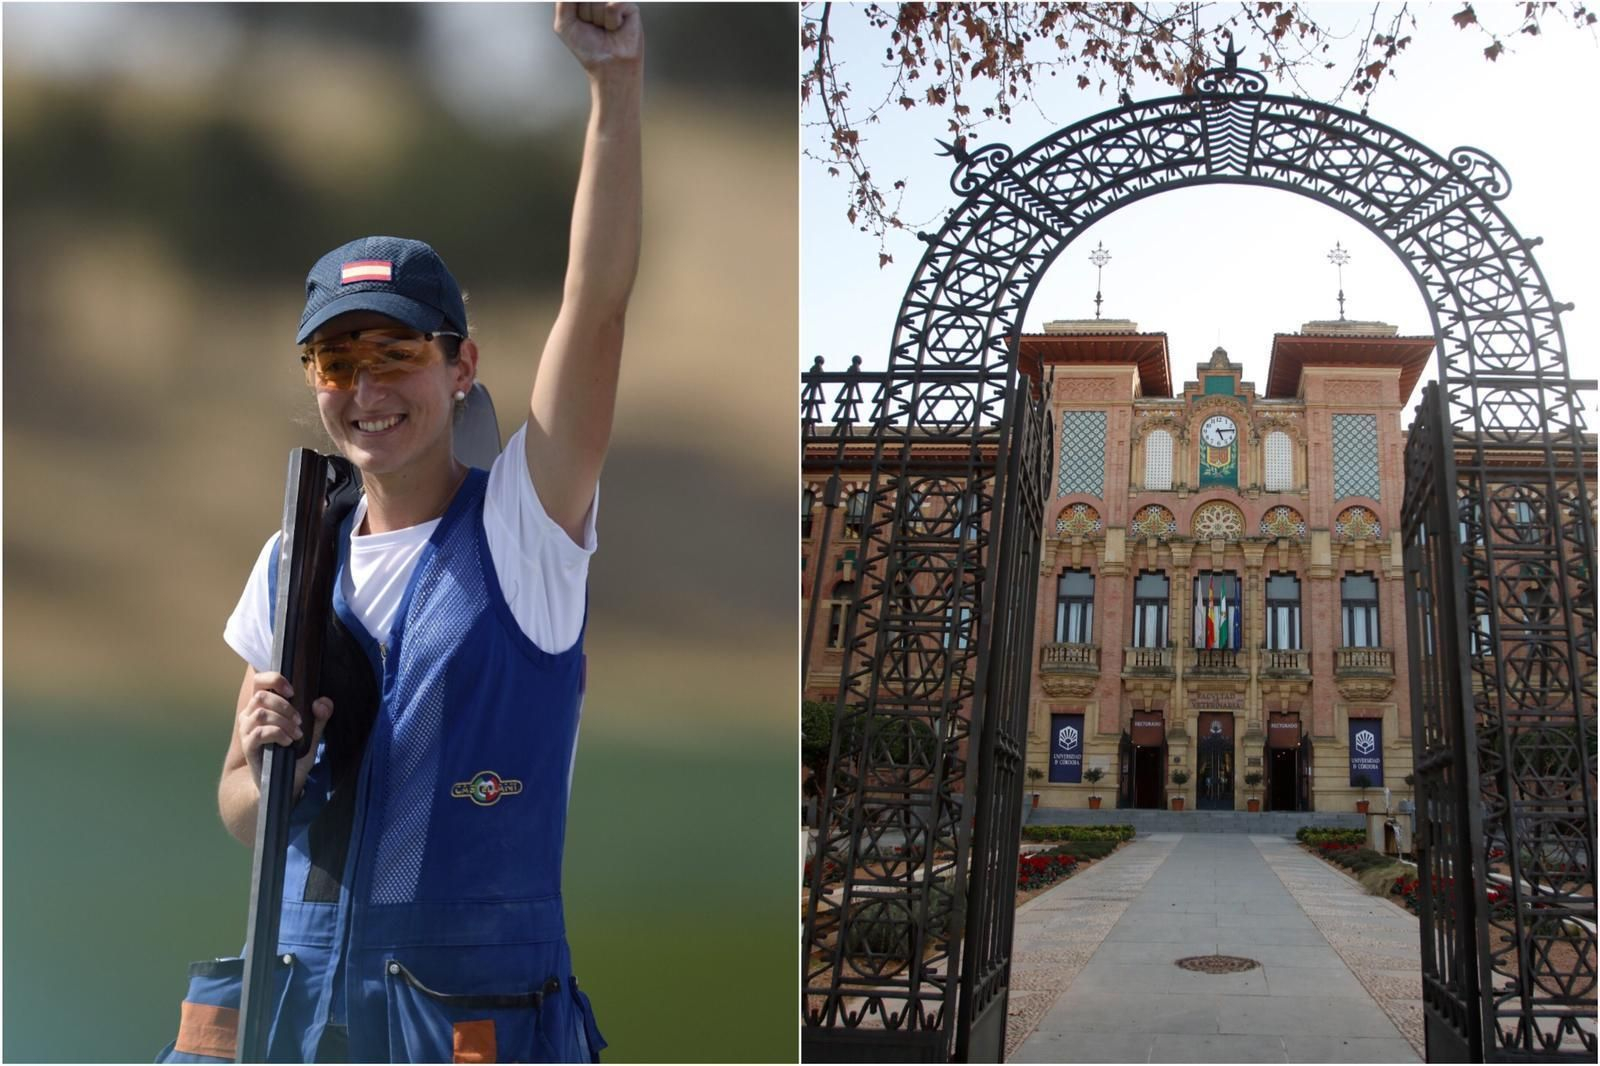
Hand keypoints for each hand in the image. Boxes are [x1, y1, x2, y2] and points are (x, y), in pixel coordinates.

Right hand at [236, 671, 332, 798]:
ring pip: (261, 713)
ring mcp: (247, 731)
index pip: (259, 681)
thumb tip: (322, 702)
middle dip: (285, 706)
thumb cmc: (292, 757)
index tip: (292, 690)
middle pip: (261, 696)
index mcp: (264, 707)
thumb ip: (319, 718)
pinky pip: (260, 732)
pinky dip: (278, 734)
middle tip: (300, 721)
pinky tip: (288, 743)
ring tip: (296, 735)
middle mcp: (250, 716)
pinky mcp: (248, 747)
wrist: (282, 785)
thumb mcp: (311, 736)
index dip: (274, 679)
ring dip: (284, 722)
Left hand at [554, 3, 641, 71]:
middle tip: (593, 27)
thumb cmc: (588, 47)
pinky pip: (612, 6)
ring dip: (598, 20)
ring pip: (598, 1)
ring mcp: (614, 0)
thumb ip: (563, 2)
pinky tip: (615, 28)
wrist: (607, 65)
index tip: (580, 22)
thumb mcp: (564, 24)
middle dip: (585, 15)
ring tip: (605, 29)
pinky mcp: (630, 7)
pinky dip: (611, 22)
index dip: (576, 10)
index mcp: (584, 1)